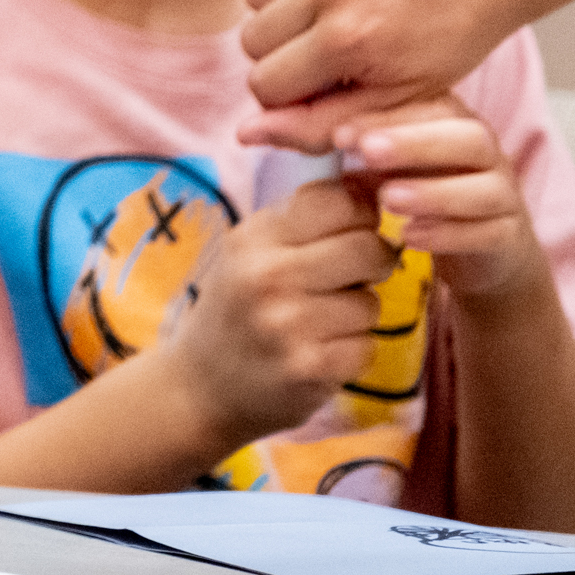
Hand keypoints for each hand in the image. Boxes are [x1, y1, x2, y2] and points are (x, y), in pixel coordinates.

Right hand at [162, 179, 396, 446]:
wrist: (199, 388)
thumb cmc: (236, 309)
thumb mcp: (249, 252)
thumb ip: (301, 221)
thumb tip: (371, 186)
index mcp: (253, 238)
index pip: (337, 199)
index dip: (362, 211)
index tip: (354, 227)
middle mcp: (267, 276)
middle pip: (369, 247)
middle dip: (375, 260)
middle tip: (355, 274)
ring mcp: (288, 324)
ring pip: (371, 302)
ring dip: (357, 313)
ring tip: (320, 321)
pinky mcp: (310, 369)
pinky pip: (365, 346)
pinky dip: (351, 351)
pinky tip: (318, 352)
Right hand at [239, 0, 534, 149]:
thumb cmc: (456, 27)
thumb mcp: (402, 95)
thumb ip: (320, 124)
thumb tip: (245, 132)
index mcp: (349, 40)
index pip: (264, 82)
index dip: (291, 88)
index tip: (321, 75)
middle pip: (253, 35)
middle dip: (286, 45)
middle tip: (330, 34)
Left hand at [339, 95, 543, 300]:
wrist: (477, 246)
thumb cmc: (416, 187)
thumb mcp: (377, 163)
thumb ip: (338, 143)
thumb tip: (261, 129)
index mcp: (452, 120)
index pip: (429, 105)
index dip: (385, 116)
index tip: (339, 133)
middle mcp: (485, 151)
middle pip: (468, 137)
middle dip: (415, 143)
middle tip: (366, 152)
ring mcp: (504, 193)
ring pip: (486, 187)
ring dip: (435, 192)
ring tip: (388, 199)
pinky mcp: (510, 234)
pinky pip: (491, 232)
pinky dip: (452, 233)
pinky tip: (411, 236)